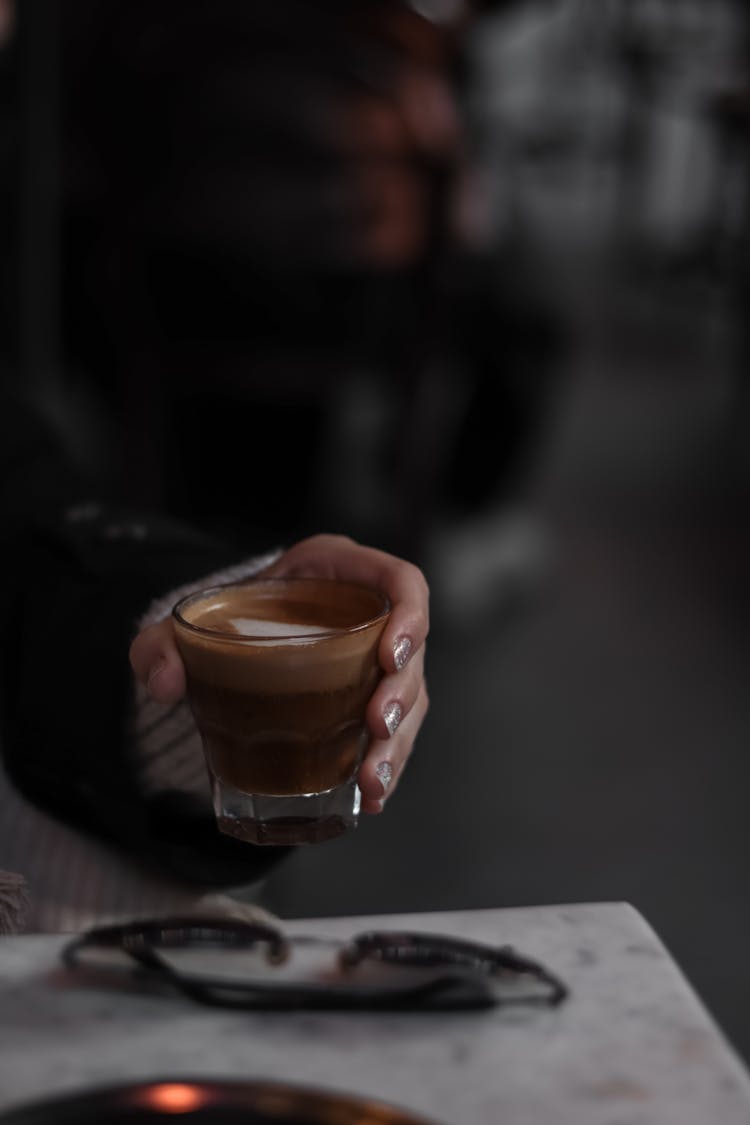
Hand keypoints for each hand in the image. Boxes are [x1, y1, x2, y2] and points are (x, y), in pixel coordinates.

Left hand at [129, 535, 429, 815]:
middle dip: (401, 696)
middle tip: (377, 728)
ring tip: (372, 783)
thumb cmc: (221, 620)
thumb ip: (159, 644)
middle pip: (412, 652)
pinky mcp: (369, 700)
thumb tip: (164, 684)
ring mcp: (374, 660)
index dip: (410, 616)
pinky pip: (395, 731)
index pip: (402, 582)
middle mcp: (368, 614)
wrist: (226, 645)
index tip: (390, 657)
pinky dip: (386, 765)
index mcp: (340, 573)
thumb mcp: (184, 625)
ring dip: (399, 743)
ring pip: (410, 699)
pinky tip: (370, 798)